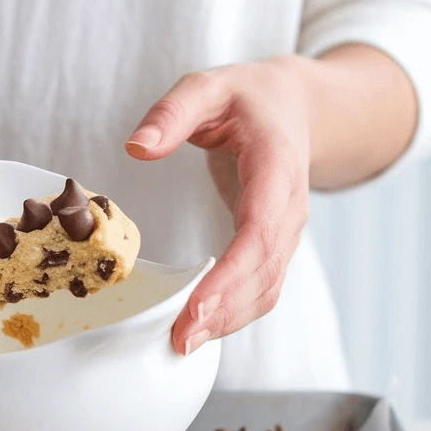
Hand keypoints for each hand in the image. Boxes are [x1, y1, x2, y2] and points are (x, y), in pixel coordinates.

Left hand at [126, 56, 311, 354]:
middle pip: (264, 272)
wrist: (294, 106)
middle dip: (224, 311)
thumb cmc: (249, 98)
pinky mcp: (271, 245)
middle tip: (179, 340)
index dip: (231, 274)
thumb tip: (136, 147)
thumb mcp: (207, 86)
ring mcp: (285, 231)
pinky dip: (233, 312)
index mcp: (276, 169)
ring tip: (183, 343)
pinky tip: (199, 328)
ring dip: (229, 321)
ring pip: (267, 288)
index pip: (259, 232)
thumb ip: (172, 113)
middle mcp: (289, 208)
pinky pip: (260, 287)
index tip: (198, 306)